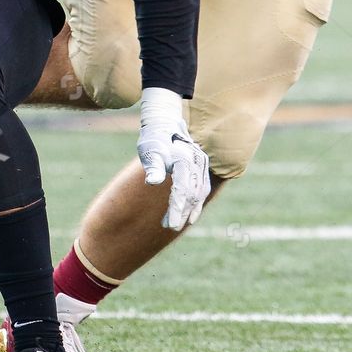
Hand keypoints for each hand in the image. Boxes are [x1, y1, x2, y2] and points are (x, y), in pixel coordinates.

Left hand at [135, 87, 210, 230]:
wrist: (164, 124)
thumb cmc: (154, 140)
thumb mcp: (149, 152)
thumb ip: (153, 167)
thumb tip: (152, 182)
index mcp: (183, 159)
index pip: (182, 189)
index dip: (177, 209)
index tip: (171, 225)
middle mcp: (197, 161)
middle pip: (192, 193)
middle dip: (182, 212)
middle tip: (170, 227)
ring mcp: (202, 164)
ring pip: (200, 192)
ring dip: (189, 210)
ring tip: (175, 224)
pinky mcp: (202, 167)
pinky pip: (202, 188)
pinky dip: (197, 202)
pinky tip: (188, 215)